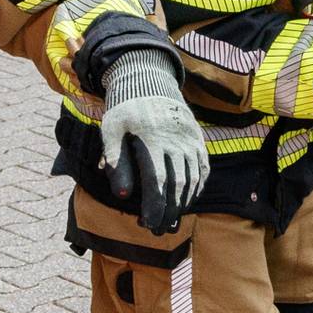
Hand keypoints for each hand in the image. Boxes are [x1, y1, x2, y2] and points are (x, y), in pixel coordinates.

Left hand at [97, 52, 207, 233]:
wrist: (150, 81)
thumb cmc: (125, 110)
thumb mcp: (111, 129)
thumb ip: (115, 161)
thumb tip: (122, 195)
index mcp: (152, 139)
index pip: (157, 181)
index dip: (155, 206)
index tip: (148, 224)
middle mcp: (175, 141)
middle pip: (176, 185)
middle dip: (168, 212)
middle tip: (158, 230)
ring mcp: (190, 140)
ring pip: (191, 180)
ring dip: (182, 204)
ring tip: (170, 221)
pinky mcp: (197, 140)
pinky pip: (202, 170)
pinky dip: (196, 188)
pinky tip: (186, 201)